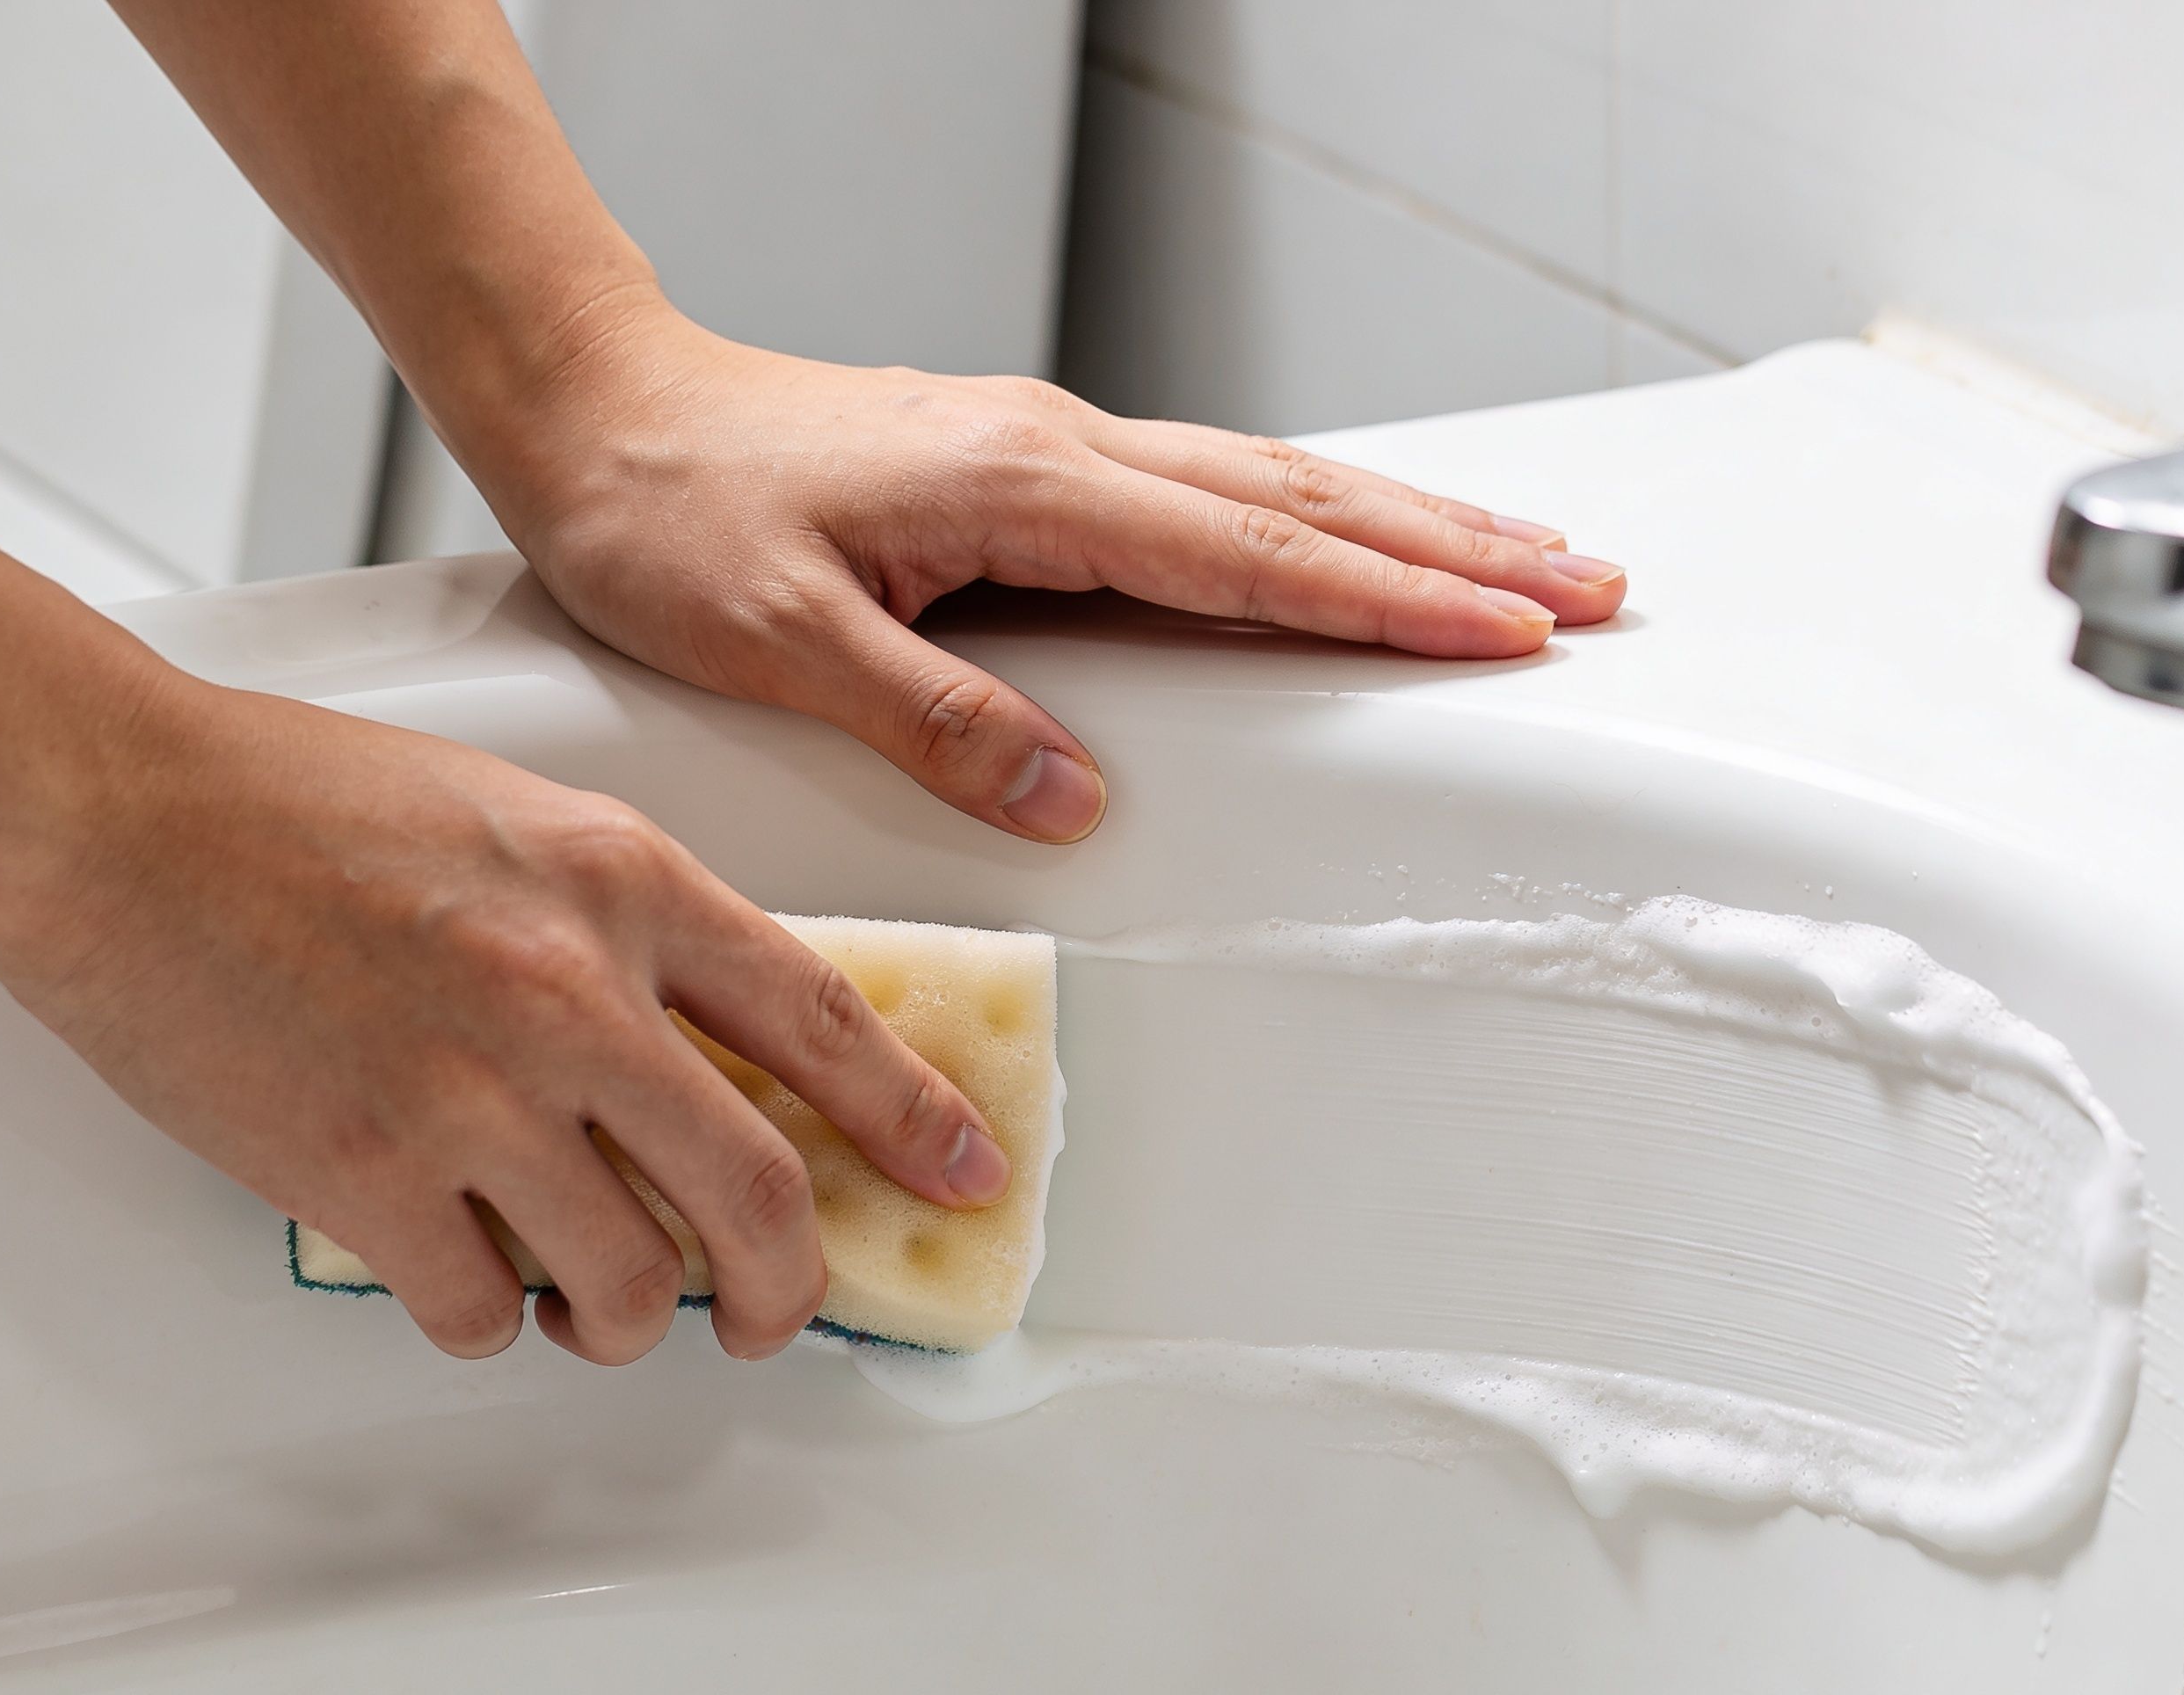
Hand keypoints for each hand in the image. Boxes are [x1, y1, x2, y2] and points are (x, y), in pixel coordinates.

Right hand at [0, 683, 1007, 1363]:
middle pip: (755, 1193)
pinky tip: (468, 1286)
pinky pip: (481, 1309)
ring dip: (624, 1323)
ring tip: (594, 1313)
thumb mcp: (515, 821)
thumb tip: (702, 1051)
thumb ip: (625, 926)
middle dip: (787, 1286)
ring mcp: (472, 1092)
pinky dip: (490, 1322)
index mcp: (623, 884)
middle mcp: (572, 992)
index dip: (913, 1118)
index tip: (960, 1174)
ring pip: (626, 1280)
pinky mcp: (367, 1174)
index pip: (823, 1023)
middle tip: (774, 1316)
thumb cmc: (291, 800)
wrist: (114, 812)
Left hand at [460, 304, 1628, 843]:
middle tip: (1590, 591)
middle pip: (1301, 502)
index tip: (1510, 637)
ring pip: (1271, 483)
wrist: (593, 407)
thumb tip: (1077, 798)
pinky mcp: (1026, 463)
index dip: (1387, 605)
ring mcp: (1051, 447)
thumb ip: (936, 718)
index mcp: (1024, 488)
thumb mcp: (778, 640)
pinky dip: (1311, 515)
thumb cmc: (665, 515)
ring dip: (1405, 525)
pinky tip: (1349, 538)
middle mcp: (1060, 450)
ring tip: (1526, 562)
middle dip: (1455, 554)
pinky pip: (1210, 488)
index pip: (1248, 557)